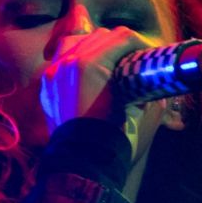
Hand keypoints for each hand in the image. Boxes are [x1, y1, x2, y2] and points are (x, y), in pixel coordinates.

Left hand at [39, 26, 157, 135]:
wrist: (84, 166)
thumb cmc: (115, 140)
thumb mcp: (143, 112)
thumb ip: (150, 86)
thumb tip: (153, 76)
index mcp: (89, 65)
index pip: (121, 37)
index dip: (140, 43)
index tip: (149, 55)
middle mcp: (68, 63)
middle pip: (101, 36)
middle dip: (120, 45)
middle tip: (134, 60)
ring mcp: (54, 73)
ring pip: (78, 41)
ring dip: (96, 47)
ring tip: (108, 62)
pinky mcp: (48, 85)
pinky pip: (62, 59)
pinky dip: (78, 59)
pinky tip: (89, 71)